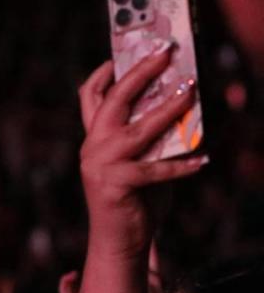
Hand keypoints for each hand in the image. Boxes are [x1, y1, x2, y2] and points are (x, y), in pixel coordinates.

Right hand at [78, 45, 204, 261]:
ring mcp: (100, 166)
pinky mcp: (115, 185)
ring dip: (167, 108)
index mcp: (94, 139)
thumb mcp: (140, 161)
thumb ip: (151, 137)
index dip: (105, 71)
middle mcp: (93, 148)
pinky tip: (203, 160)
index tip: (126, 50)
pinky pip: (155, 169)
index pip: (90, 97)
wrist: (118, 242)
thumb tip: (182, 103)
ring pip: (138, 129)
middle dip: (141, 71)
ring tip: (190, 90)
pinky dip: (181, 166)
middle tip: (166, 51)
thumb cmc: (134, 200)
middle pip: (114, 99)